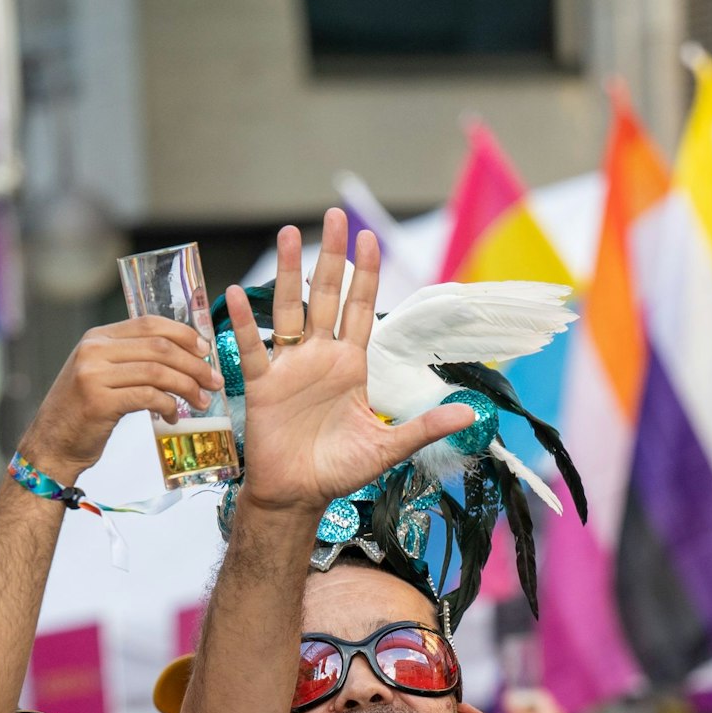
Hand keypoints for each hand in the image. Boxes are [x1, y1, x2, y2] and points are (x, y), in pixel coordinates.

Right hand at [19, 317, 221, 484]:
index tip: (205, 351)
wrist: (52, 444)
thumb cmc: (85, 412)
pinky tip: (173, 417)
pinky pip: (148, 397)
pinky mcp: (99, 401)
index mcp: (97, 337)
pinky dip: (169, 406)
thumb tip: (183, 354)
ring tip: (201, 402)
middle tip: (213, 382)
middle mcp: (93, 350)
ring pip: (158, 372)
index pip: (149, 323)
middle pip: (160, 347)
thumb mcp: (103, 374)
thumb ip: (133, 359)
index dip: (184, 334)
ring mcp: (93, 374)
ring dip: (187, 387)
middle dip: (194, 365)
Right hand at [228, 212, 472, 514]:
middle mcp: (320, 358)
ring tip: (289, 234)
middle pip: (325, 297)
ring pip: (289, 310)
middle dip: (330, 257)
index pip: (361, 310)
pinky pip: (254, 347)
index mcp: (351, 367)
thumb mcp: (388, 447)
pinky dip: (247, 321)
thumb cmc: (340, 471)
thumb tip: (470, 413)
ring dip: (288, 273)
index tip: (370, 239)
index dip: (365, 275)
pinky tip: (241, 292)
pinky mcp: (263, 384)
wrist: (299, 495)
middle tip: (333, 216)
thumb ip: (425, 427)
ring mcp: (290, 367)